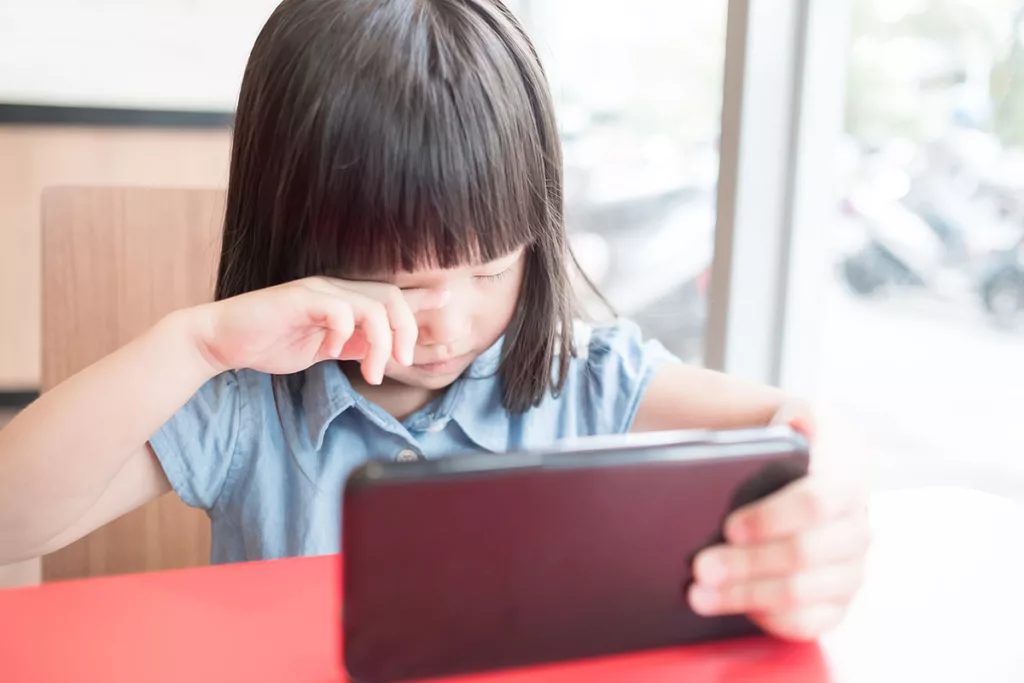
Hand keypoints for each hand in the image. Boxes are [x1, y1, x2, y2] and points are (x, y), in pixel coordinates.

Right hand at [188, 277, 449, 383]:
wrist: (225, 341)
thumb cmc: (273, 343)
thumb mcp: (325, 349)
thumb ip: (355, 346)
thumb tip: (386, 353)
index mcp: (346, 300)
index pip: (393, 297)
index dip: (423, 301)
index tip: (451, 309)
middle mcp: (337, 289)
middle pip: (392, 298)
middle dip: (408, 332)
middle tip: (404, 362)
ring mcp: (319, 291)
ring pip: (373, 305)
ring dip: (382, 342)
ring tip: (373, 371)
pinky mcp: (299, 298)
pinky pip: (339, 311)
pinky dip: (346, 333)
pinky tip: (336, 351)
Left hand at [688, 404, 870, 640]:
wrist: (809, 475)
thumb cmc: (796, 449)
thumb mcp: (801, 418)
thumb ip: (803, 416)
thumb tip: (797, 421)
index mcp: (848, 484)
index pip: (814, 505)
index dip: (771, 519)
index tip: (729, 526)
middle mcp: (856, 531)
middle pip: (801, 556)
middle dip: (746, 564)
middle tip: (700, 567)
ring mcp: (850, 571)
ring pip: (799, 594)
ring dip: (744, 596)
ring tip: (700, 594)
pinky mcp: (837, 603)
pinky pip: (808, 624)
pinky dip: (766, 619)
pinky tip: (731, 608)